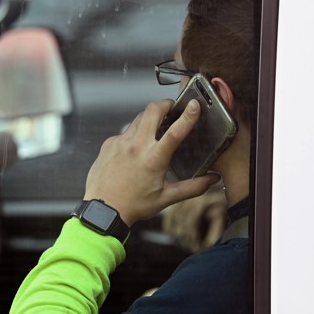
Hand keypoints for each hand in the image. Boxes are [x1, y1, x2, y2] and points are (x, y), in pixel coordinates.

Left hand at [84, 99, 220, 225]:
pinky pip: (125, 132)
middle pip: (152, 111)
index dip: (187, 116)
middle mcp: (136, 147)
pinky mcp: (108, 144)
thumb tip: (211, 180)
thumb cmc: (131, 205)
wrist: (102, 209)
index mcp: (153, 159)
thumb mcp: (166, 198)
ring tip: (156, 125)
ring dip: (150, 117)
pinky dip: (134, 133)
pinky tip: (136, 146)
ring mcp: (120, 143)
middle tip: (172, 107)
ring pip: (138, 118)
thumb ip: (192, 187)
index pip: (175, 131)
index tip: (194, 106)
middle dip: (165, 104)